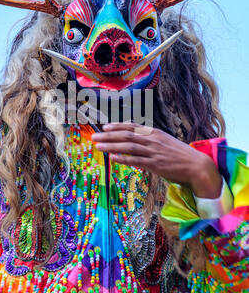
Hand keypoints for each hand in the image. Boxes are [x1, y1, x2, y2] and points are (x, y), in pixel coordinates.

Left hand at [92, 123, 221, 198]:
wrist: (197, 165)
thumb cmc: (180, 155)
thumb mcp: (165, 143)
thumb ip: (151, 140)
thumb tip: (137, 140)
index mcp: (155, 133)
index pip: (132, 127)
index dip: (117, 126)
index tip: (105, 127)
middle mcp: (153, 140)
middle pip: (126, 135)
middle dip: (109, 136)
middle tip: (94, 137)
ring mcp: (154, 152)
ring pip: (128, 146)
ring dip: (111, 146)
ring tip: (98, 147)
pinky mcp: (155, 165)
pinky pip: (136, 161)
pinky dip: (123, 159)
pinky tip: (112, 158)